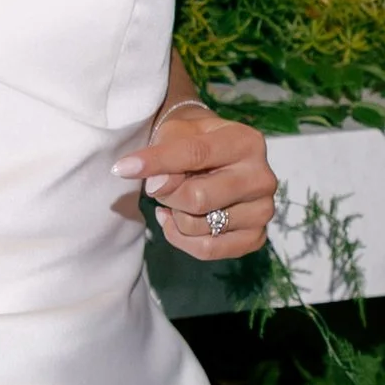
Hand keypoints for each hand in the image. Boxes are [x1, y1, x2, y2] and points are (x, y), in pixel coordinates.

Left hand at [113, 101, 277, 259]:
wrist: (214, 154)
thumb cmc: (191, 140)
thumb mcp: (174, 134)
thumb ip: (164, 154)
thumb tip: (157, 186)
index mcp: (246, 142)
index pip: (195, 155)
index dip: (155, 163)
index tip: (122, 168)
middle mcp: (263, 177)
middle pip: (198, 198)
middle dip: (167, 195)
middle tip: (162, 186)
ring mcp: (263, 210)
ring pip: (200, 227)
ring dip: (175, 217)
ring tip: (176, 201)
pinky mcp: (255, 237)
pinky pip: (209, 250)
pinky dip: (184, 240)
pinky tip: (177, 222)